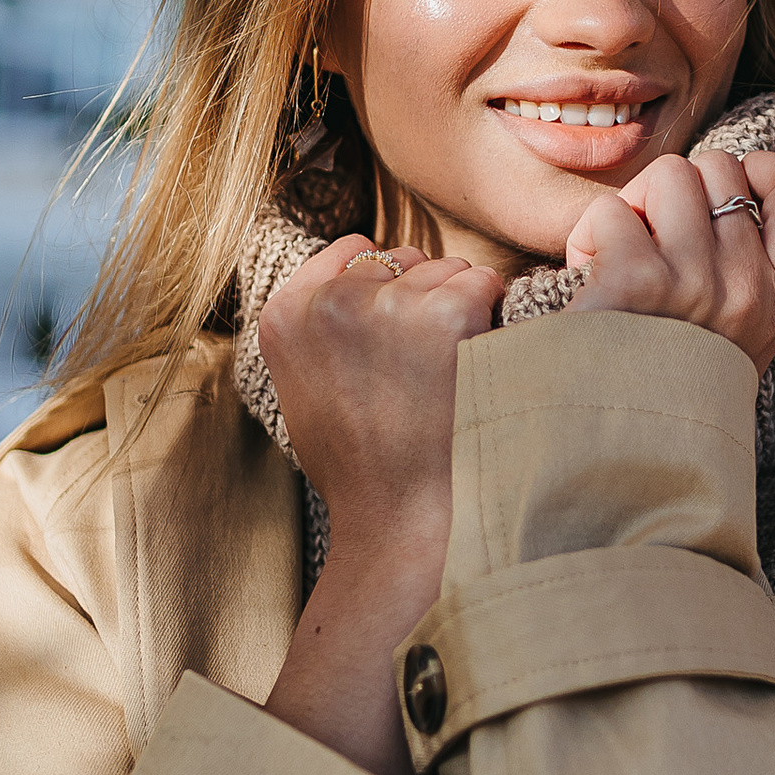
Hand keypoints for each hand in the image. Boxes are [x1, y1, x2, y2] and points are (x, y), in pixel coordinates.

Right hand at [255, 237, 502, 564]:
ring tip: (444, 377)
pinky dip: (490, 317)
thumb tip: (359, 271)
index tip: (393, 341)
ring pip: (446, 268)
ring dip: (458, 307)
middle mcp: (331, 301)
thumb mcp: (306, 390)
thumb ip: (317, 326)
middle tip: (422, 371)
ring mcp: (388, 305)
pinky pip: (483, 283)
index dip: (385, 289)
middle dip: (422, 296)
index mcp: (284, 315)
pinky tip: (472, 369)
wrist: (403, 520)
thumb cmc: (363, 466)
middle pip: (403, 258)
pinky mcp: (446, 314)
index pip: (354, 253)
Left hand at [564, 148, 774, 372]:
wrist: (621, 460)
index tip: (730, 189)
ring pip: (667, 175)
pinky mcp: (639, 282)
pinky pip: (609, 213)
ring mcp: (697, 282)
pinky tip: (589, 287)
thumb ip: (746, 270)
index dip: (764, 166)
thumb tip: (737, 187)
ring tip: (619, 263)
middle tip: (649, 245)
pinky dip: (587, 240)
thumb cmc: (666, 388)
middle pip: (718, 167)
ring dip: (631, 208)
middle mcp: (746, 287)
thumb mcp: (734, 337)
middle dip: (674, 190)